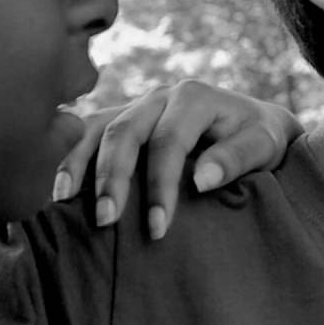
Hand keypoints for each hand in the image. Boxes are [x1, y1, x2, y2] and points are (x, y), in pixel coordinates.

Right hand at [53, 81, 303, 239]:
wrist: (255, 124)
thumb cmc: (260, 139)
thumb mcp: (263, 146)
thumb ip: (237, 158)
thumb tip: (201, 180)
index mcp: (195, 98)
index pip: (169, 142)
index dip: (160, 185)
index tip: (157, 227)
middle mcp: (161, 96)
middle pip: (125, 133)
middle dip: (113, 178)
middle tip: (106, 221)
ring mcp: (138, 105)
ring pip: (98, 128)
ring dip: (78, 165)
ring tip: (64, 203)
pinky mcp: (124, 118)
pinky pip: (89, 132)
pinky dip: (71, 156)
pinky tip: (59, 188)